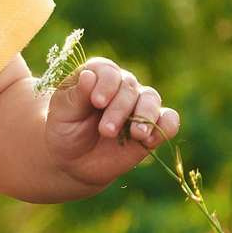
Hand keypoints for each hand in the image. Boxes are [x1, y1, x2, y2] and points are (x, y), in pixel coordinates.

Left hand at [44, 57, 179, 188]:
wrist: (75, 160)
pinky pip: (169, 119)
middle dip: (120, 109)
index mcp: (97, 75)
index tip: (97, 102)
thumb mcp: (62, 113)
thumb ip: (75, 96)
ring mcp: (138, 105)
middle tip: (106, 131)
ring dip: (145, 116)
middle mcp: (121, 86)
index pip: (108, 71)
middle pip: (129, 87)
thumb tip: (88, 76)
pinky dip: (165, 126)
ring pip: (152, 99)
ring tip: (135, 135)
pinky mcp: (152, 126)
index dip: (106, 85)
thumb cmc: (65, 130)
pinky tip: (149, 140)